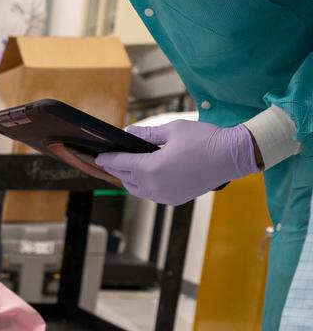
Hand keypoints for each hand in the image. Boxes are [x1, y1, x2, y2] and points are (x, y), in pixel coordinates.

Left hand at [94, 120, 258, 205]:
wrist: (233, 156)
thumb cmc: (205, 140)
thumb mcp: (172, 130)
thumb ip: (146, 135)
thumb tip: (128, 134)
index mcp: (151, 168)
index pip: (120, 164)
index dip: (108, 158)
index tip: (99, 155)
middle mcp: (154, 186)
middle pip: (125, 178)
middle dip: (116, 168)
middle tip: (109, 160)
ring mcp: (164, 196)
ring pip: (137, 189)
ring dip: (129, 179)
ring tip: (125, 168)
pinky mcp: (174, 200)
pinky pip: (151, 194)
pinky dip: (144, 186)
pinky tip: (145, 176)